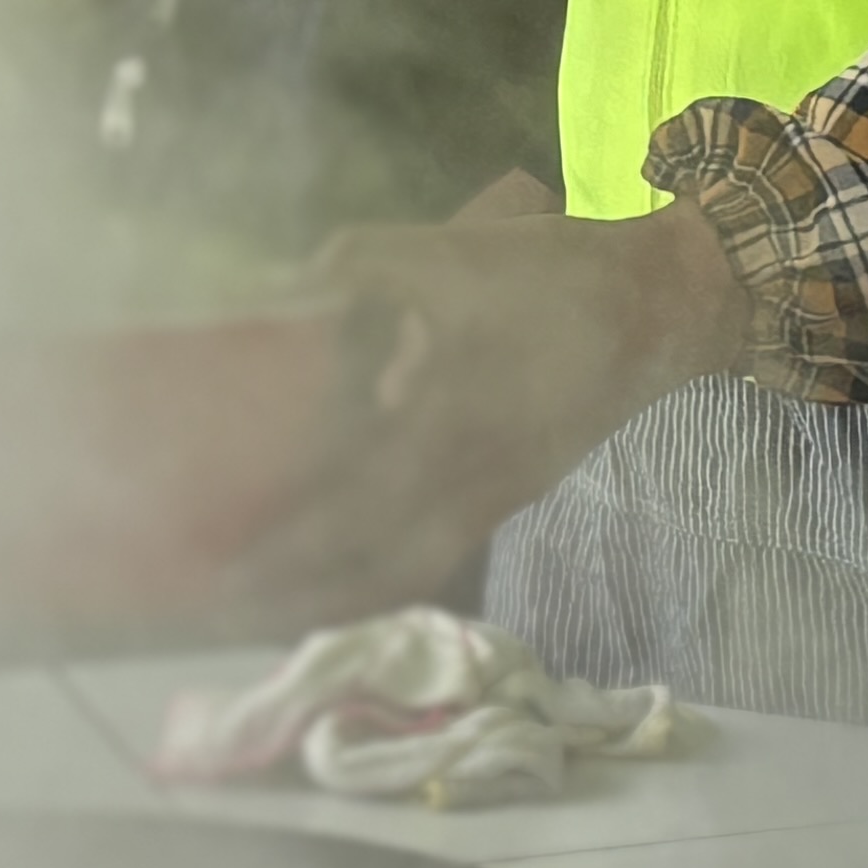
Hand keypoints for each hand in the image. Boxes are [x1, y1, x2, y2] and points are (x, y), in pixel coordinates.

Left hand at [227, 198, 759, 615]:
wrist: (656, 304)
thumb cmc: (540, 267)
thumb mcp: (438, 249)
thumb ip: (347, 274)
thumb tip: (264, 299)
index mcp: (446, 396)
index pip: (346, 483)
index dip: (281, 528)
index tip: (213, 547)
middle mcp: (469, 461)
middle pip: (364, 545)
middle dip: (284, 581)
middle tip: (212, 598)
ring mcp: (494, 489)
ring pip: (401, 567)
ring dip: (328, 599)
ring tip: (257, 618)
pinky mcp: (508, 499)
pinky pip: (435, 561)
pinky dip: (379, 588)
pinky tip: (335, 596)